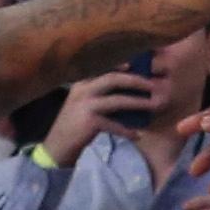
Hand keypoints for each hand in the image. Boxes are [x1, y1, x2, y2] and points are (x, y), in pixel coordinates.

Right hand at [46, 69, 162, 160]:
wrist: (57, 146)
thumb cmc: (74, 123)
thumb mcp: (82, 102)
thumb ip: (98, 93)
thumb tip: (127, 90)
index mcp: (81, 83)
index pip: (102, 67)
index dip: (120, 64)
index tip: (136, 64)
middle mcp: (82, 91)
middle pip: (113, 78)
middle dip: (136, 80)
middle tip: (153, 84)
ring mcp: (85, 106)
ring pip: (117, 100)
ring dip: (138, 103)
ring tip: (153, 105)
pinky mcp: (90, 122)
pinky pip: (114, 125)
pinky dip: (127, 130)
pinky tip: (137, 135)